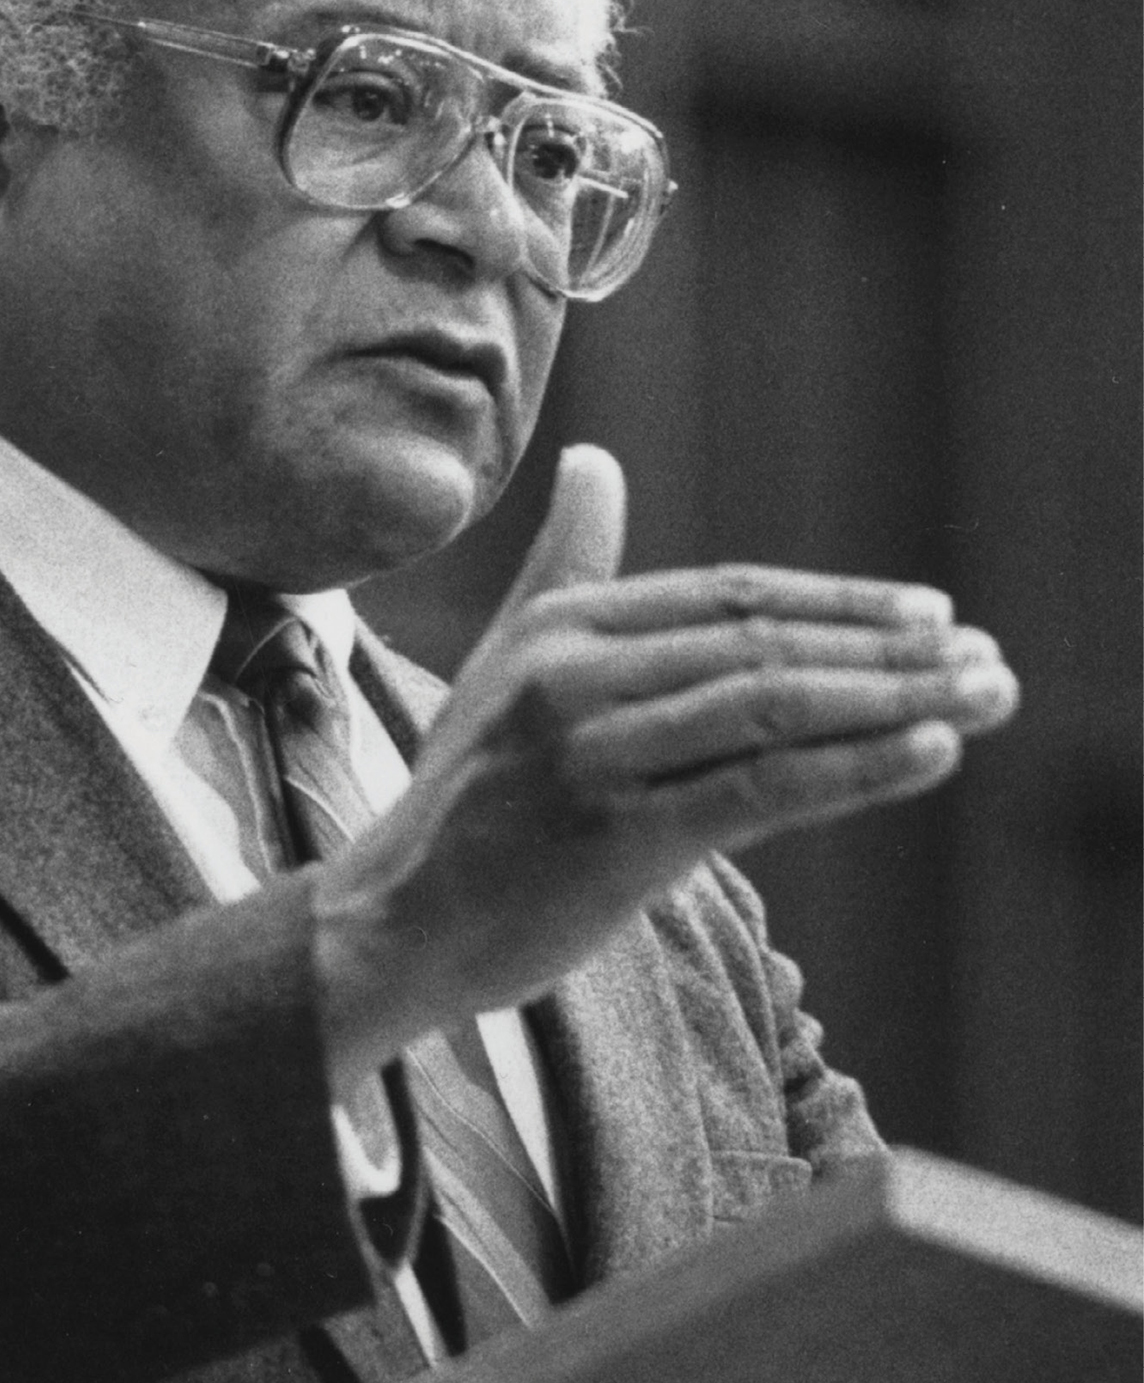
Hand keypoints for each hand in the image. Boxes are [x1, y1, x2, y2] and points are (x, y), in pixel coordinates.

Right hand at [314, 447, 1018, 1084]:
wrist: (392, 922)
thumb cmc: (464, 803)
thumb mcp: (505, 666)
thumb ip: (564, 566)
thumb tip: (598, 460)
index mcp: (559, 627)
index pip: (729, 596)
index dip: (840, 602)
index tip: (932, 616)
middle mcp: (573, 676)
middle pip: (764, 644)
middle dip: (892, 652)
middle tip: (990, 659)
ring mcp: (593, 756)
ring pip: (773, 707)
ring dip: (897, 702)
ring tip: (987, 698)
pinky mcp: (614, 838)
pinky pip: (759, 790)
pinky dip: (854, 768)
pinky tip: (929, 754)